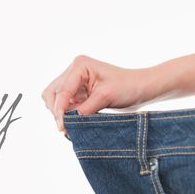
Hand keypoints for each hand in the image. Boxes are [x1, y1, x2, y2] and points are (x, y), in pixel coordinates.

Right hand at [42, 55, 156, 133]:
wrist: (142, 88)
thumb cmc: (128, 86)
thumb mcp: (104, 97)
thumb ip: (83, 110)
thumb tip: (66, 125)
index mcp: (79, 65)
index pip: (61, 91)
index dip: (59, 110)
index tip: (62, 127)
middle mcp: (74, 71)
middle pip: (52, 93)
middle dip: (56, 111)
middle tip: (65, 128)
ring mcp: (75, 81)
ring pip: (56, 100)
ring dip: (61, 113)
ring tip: (72, 125)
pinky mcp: (79, 92)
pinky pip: (66, 105)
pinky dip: (68, 115)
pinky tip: (77, 122)